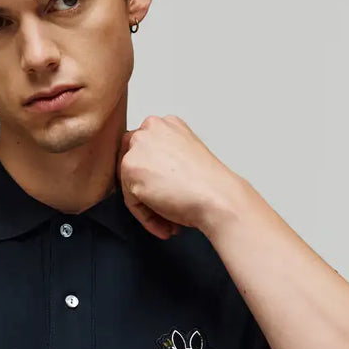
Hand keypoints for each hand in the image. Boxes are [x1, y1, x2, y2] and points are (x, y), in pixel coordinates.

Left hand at [117, 115, 240, 239]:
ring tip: (169, 221)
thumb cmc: (209, 183)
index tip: (164, 192)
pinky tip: (166, 224)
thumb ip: (165, 159)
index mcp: (166, 124)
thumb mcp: (186, 158)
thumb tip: (150, 176)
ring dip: (148, 206)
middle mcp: (150, 129)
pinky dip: (147, 218)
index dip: (152, 177)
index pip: (144, 150)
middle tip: (163, 209)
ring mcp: (138, 147)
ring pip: (130, 184)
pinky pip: (131, 202)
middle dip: (146, 190)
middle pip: (132, 164)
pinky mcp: (131, 170)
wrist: (217, 197)